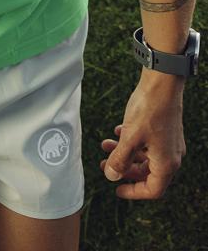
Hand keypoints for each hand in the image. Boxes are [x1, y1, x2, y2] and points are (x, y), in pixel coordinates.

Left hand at [99, 74, 185, 198]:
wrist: (162, 83)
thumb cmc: (148, 110)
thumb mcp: (129, 137)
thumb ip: (120, 159)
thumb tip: (111, 176)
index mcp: (166, 163)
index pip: (152, 189)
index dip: (133, 192)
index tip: (116, 188)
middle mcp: (171, 156)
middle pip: (147, 173)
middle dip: (124, 169)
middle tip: (104, 164)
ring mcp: (168, 142)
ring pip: (145, 156)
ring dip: (125, 152)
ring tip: (106, 145)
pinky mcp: (164, 130)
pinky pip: (147, 143)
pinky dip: (132, 141)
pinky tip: (117, 131)